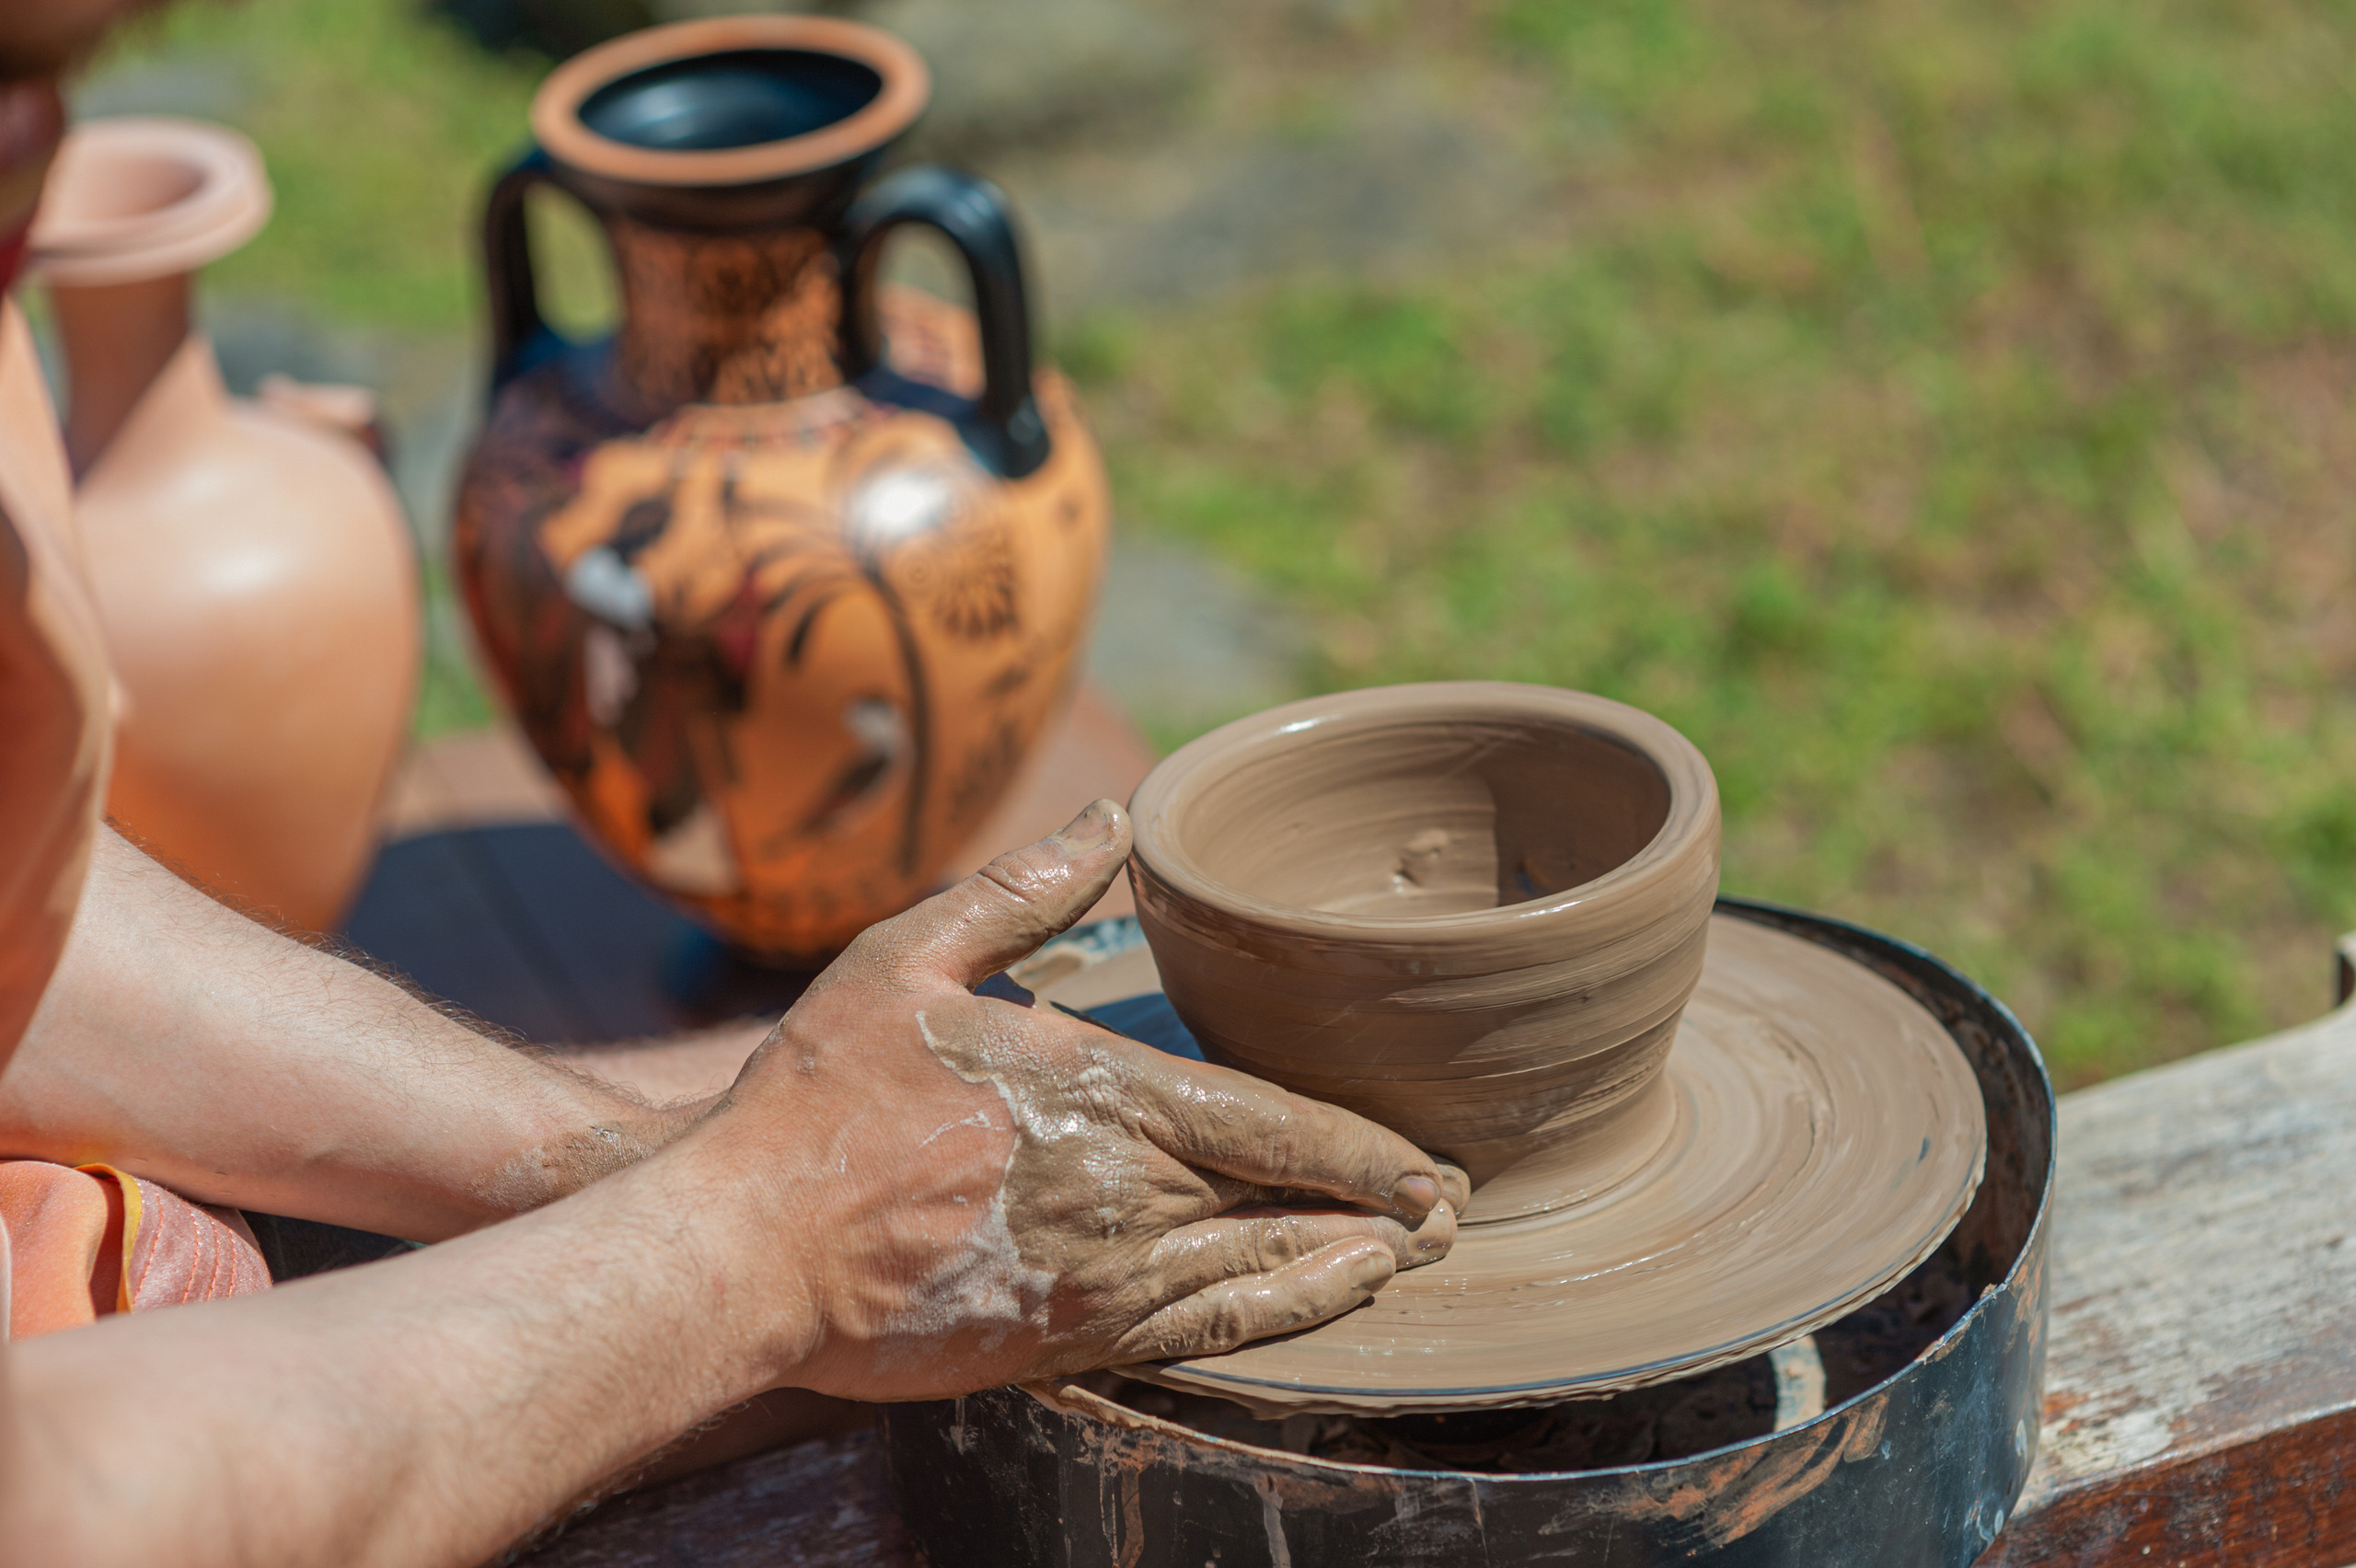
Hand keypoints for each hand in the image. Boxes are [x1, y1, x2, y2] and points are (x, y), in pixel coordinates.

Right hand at [700, 799, 1464, 1400]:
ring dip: (1341, 1274)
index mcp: (1100, 1099)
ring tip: (1407, 1262)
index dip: (1360, 1150)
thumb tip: (1114, 820)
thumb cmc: (815, 1100)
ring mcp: (1096, 1285)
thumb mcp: (909, 960)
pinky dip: (1267, 1325)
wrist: (738, 1251)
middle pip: (1286, 1208)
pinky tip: (1301, 1312)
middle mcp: (1120, 1201)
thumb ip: (1022, 891)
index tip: (1427, 1162)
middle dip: (1378, 1213)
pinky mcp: (1060, 1343)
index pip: (1271, 1126)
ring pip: (1255, 1283)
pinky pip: (1195, 1338)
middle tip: (1453, 1210)